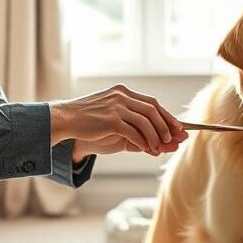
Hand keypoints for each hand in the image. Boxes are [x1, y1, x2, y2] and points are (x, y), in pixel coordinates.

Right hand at [51, 84, 188, 156]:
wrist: (64, 118)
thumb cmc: (87, 119)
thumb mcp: (110, 112)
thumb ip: (129, 119)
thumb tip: (153, 135)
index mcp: (123, 92)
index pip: (152, 102)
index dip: (166, 115)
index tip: (178, 126)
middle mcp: (121, 96)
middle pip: (152, 110)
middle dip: (166, 126)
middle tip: (174, 139)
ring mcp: (116, 107)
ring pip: (146, 122)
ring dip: (156, 136)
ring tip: (160, 147)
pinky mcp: (111, 121)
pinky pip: (134, 133)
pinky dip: (144, 142)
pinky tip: (148, 150)